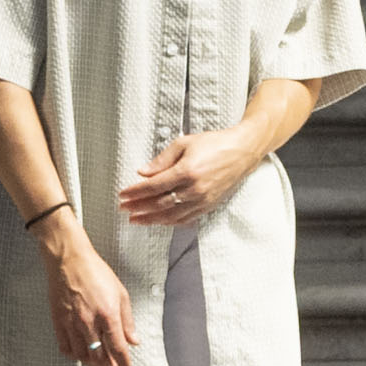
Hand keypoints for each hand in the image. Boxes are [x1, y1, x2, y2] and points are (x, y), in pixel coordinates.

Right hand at [51, 232, 139, 365]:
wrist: (69, 260)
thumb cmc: (96, 272)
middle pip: (100, 356)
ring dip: (92, 363)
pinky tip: (80, 354)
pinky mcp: (58, 321)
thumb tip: (133, 340)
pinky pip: (65, 347)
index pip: (118, 348)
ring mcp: (72, 323)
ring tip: (98, 362)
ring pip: (82, 355)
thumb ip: (128, 320)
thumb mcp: (120, 293)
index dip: (123, 362)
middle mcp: (89, 322)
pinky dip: (74, 355)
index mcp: (108, 315)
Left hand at [117, 119, 266, 228]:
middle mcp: (195, 189)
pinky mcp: (209, 206)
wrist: (242, 152)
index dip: (135, 192)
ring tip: (137, 220)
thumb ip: (162, 159)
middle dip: (139, 207)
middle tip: (124, 209)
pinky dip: (170, 222)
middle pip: (159, 203)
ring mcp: (203, 200)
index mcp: (186, 171)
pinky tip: (160, 221)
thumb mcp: (184, 143)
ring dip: (152, 219)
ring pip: (172, 215)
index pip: (153, 186)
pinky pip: (186, 218)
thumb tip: (144, 172)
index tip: (123, 195)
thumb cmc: (215, 144)